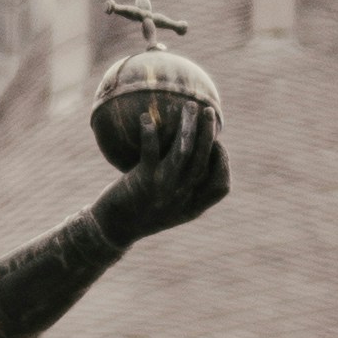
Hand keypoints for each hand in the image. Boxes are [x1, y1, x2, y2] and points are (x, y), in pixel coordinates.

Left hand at [109, 109, 230, 240]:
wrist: (114, 230)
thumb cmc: (141, 213)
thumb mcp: (169, 206)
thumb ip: (184, 188)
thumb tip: (192, 154)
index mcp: (192, 206)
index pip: (221, 186)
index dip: (223, 163)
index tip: (218, 144)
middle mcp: (181, 197)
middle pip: (203, 160)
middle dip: (208, 132)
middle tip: (208, 110)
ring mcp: (163, 189)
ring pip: (183, 152)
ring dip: (187, 126)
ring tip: (188, 106)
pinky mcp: (143, 182)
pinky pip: (150, 151)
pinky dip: (149, 133)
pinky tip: (146, 118)